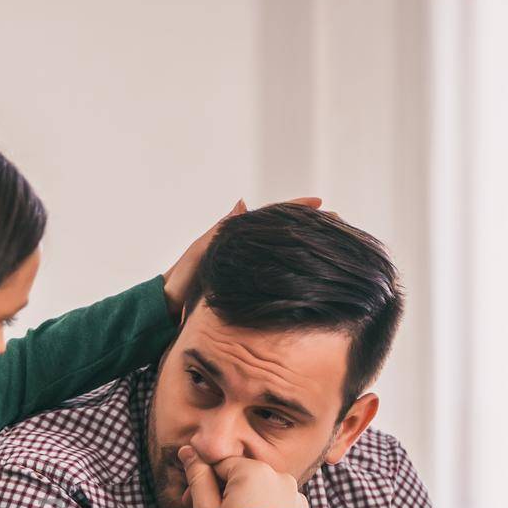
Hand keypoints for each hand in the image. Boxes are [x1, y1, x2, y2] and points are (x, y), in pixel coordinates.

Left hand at [162, 196, 323, 317]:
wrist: (168, 305)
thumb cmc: (181, 278)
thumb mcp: (201, 250)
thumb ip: (221, 230)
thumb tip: (242, 203)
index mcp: (236, 234)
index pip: (273, 216)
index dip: (296, 207)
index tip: (320, 202)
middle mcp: (247, 249)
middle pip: (285, 232)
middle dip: (312, 226)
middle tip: (338, 225)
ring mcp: (249, 268)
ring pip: (285, 253)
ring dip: (308, 247)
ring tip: (334, 245)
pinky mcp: (249, 287)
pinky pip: (277, 272)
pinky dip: (295, 269)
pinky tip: (312, 273)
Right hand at [179, 446, 312, 507]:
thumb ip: (197, 476)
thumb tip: (189, 451)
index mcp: (257, 472)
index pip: (221, 465)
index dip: (203, 483)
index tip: (191, 504)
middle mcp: (284, 481)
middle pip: (244, 479)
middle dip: (223, 496)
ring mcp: (299, 504)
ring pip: (262, 497)